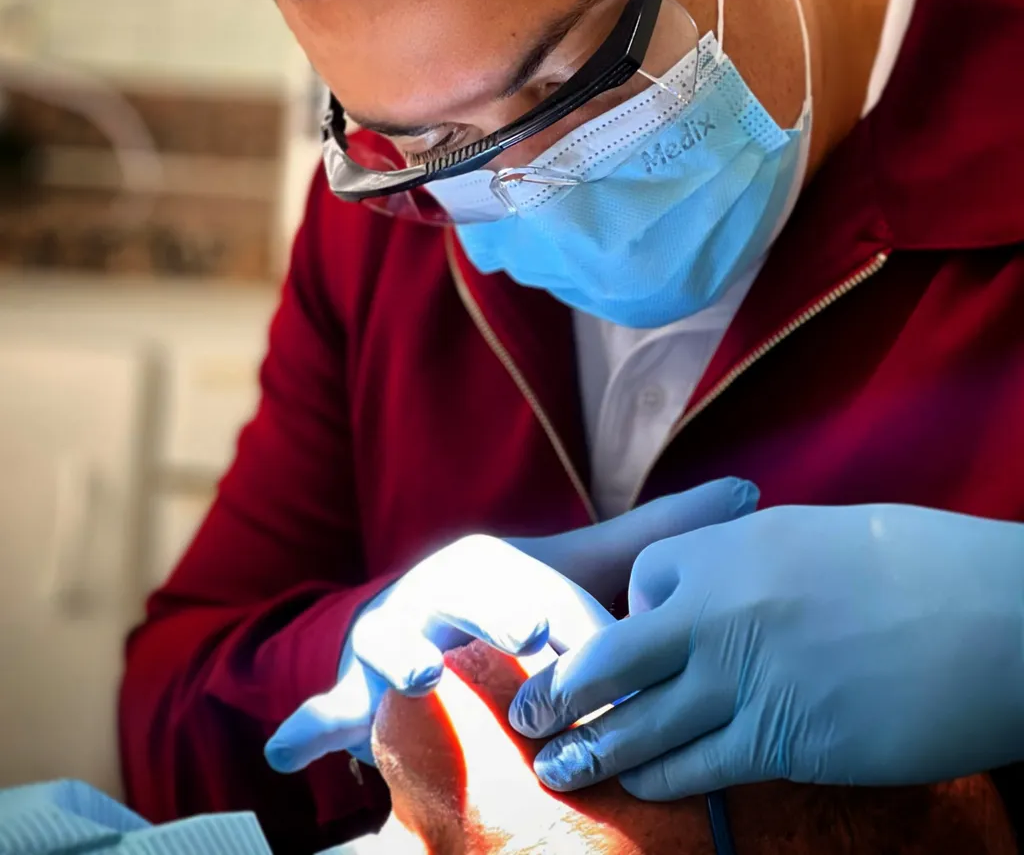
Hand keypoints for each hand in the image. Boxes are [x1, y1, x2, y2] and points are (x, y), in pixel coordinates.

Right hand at [264, 477, 757, 771]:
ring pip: (392, 644)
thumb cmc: (516, 604)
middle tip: (531, 638)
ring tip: (423, 676)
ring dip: (402, 657)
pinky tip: (290, 752)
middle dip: (495, 617)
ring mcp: (390, 636)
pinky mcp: (353, 684)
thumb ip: (661, 536)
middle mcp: (436, 589)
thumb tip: (752, 493)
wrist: (431, 626)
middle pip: (465, 601)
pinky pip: (327, 704)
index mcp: (493, 562)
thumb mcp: (581, 570)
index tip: (586, 639)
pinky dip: (308, 726)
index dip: (565, 618)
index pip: (536, 590)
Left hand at [510, 503, 1023, 796]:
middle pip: (615, 658)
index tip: (627, 636)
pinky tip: (637, 790)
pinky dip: (660, 780)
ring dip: (596, 750)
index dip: (629, 613)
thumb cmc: (911, 564)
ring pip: (644, 723)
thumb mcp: (814, 536)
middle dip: (566, 690)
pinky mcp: (782, 742)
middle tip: (531, 717)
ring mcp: (745, 680)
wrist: (986, 618)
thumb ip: (751, 560)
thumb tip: (722, 585)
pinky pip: (699, 768)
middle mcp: (719, 611)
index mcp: (727, 550)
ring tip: (558, 767)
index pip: (642, 583)